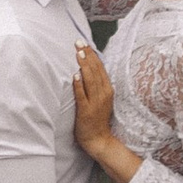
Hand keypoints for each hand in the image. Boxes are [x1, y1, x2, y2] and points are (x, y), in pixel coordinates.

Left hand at [72, 43, 140, 182]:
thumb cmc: (97, 118)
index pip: (100, 68)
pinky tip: (75, 76)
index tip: (84, 43)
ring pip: (90, 80)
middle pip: (95, 71)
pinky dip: (79, 85)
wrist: (99, 139)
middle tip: (78, 42)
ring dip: (84, 66)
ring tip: (78, 53)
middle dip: (87, 55)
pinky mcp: (86, 111)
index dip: (92, 55)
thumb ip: (96, 84)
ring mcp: (95, 102)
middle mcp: (103, 94)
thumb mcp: (101, 99)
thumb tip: (87, 68)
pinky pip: (82, 96)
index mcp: (107, 89)